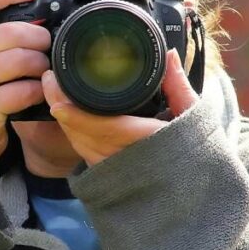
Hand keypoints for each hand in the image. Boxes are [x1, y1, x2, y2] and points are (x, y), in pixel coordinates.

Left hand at [41, 47, 199, 166]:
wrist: (197, 195)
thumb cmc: (199, 155)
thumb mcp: (194, 116)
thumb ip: (178, 86)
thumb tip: (169, 54)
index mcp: (148, 144)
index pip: (104, 130)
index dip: (77, 116)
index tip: (58, 101)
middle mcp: (128, 161)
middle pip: (83, 136)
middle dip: (62, 109)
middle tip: (50, 80)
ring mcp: (117, 172)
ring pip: (81, 146)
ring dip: (65, 121)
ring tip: (54, 92)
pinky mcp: (111, 177)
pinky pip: (85, 154)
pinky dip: (74, 134)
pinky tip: (67, 115)